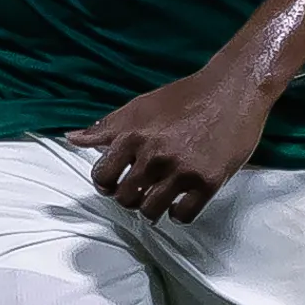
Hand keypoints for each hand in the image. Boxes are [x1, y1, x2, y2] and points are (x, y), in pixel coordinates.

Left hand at [70, 60, 277, 221]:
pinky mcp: (208, 181)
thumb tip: (72, 138)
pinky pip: (183, 215)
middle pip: (125, 198)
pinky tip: (182, 200)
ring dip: (153, 208)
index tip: (116, 182)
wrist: (233, 89)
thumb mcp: (139, 106)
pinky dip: (179, 213)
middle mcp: (155, 154)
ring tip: (160, 197)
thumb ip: (106, 127)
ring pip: (151, 211)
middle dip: (129, 197)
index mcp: (133, 135)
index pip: (101, 177)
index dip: (106, 183)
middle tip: (141, 190)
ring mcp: (182, 170)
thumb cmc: (184, 96)